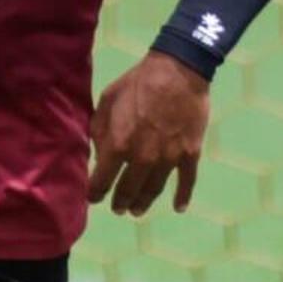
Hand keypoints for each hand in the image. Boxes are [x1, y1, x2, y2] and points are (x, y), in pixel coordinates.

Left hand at [88, 51, 210, 218]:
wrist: (178, 70)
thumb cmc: (137, 83)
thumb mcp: (106, 101)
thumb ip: (98, 131)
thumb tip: (98, 155)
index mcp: (118, 146)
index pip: (101, 181)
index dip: (94, 193)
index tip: (93, 198)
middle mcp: (142, 159)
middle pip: (128, 191)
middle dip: (119, 201)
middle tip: (117, 208)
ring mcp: (168, 159)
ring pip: (153, 190)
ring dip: (143, 203)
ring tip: (136, 211)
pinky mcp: (190, 154)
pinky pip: (186, 182)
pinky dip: (182, 197)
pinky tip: (178, 208)